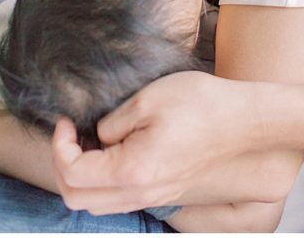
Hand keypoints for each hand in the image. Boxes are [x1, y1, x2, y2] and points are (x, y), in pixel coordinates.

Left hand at [51, 72, 271, 213]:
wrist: (244, 121)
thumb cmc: (201, 104)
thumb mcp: (148, 99)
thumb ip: (112, 122)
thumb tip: (98, 136)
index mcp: (131, 171)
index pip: (73, 173)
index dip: (60, 146)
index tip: (66, 120)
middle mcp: (140, 193)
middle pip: (78, 198)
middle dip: (64, 166)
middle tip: (71, 134)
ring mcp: (154, 197)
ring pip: (98, 203)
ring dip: (83, 176)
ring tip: (92, 141)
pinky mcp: (166, 192)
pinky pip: (120, 198)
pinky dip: (105, 180)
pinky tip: (116, 149)